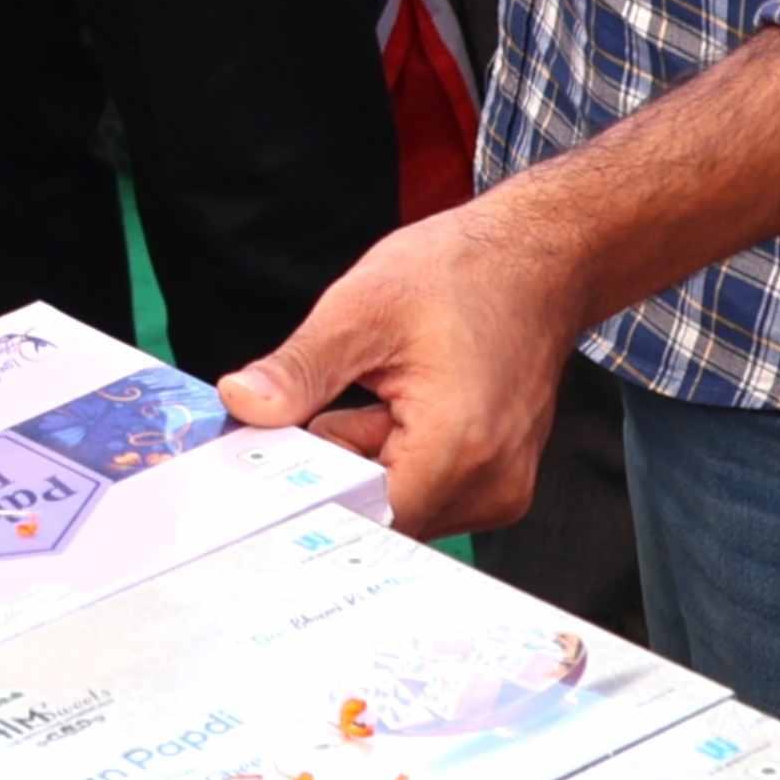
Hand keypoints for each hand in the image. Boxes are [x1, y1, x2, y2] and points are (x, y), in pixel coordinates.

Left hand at [215, 191, 593, 538]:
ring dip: (367, 462)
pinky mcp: (498, 481)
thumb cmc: (463, 272)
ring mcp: (500, 489)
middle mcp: (491, 485)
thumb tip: (243, 403)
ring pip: (398, 507)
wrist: (535, 259)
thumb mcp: (360, 311)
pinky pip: (425, 492)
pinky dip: (397, 458)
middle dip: (337, 470)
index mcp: (459, 448)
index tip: (269, 466)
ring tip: (379, 396)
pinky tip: (400, 408)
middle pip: (378, 517)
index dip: (308, 495)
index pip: (363, 519)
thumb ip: (298, 371)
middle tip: (329, 404)